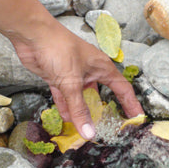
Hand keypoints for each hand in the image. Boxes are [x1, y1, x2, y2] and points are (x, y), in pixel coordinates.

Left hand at [10, 18, 143, 139]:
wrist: (32, 35)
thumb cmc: (58, 49)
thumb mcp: (71, 83)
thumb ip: (79, 109)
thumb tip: (89, 132)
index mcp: (102, 67)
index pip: (122, 89)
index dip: (130, 103)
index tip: (136, 117)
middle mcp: (90, 71)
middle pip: (101, 95)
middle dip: (103, 111)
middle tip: (110, 127)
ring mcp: (74, 74)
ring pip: (81, 98)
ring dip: (82, 112)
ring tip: (86, 129)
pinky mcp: (58, 77)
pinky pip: (65, 96)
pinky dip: (65, 107)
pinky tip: (66, 119)